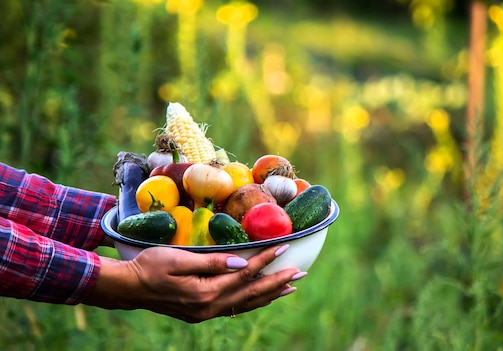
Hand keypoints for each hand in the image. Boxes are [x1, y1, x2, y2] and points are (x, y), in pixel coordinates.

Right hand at [83, 245, 304, 322]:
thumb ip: (212, 263)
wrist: (128, 288)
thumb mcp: (178, 259)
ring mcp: (205, 313)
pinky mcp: (201, 313)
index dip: (266, 259)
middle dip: (277, 282)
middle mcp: (209, 307)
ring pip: (245, 304)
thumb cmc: (149, 266)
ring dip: (269, 294)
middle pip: (251, 293)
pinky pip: (234, 308)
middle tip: (300, 272)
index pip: (245, 273)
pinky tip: (260, 296)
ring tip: (290, 286)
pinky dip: (251, 301)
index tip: (284, 247)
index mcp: (205, 292)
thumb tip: (243, 264)